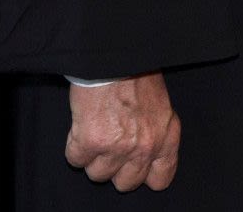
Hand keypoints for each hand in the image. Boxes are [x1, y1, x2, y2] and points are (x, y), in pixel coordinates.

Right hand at [64, 73, 179, 191]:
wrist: (114, 58)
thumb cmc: (137, 73)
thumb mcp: (160, 105)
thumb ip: (155, 132)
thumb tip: (145, 151)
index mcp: (166, 136)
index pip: (160, 178)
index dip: (145, 176)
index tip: (135, 167)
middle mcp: (145, 147)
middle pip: (126, 183)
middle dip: (116, 168)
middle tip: (111, 145)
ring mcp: (118, 148)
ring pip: (98, 174)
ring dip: (93, 156)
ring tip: (97, 130)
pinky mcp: (91, 143)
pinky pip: (76, 160)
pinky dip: (75, 146)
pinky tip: (83, 125)